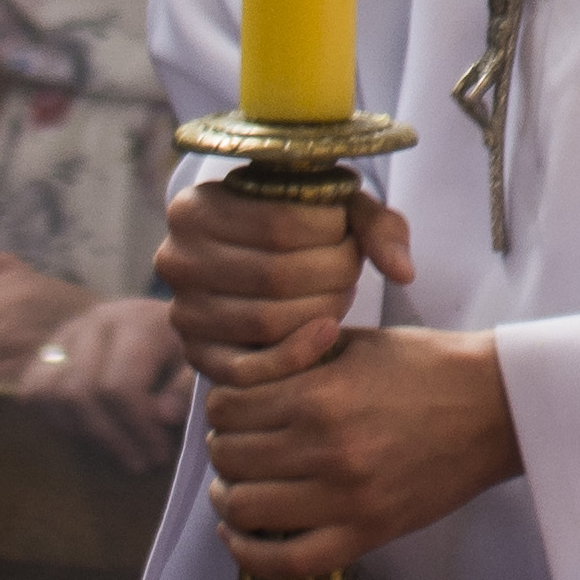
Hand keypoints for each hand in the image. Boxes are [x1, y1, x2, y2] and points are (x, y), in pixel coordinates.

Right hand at [20, 293, 191, 474]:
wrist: (163, 322)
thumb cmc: (186, 350)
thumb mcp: (200, 365)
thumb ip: (187, 389)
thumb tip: (163, 416)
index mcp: (139, 320)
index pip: (120, 385)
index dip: (137, 428)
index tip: (159, 455)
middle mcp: (97, 320)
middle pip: (81, 392)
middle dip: (112, 438)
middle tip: (141, 463)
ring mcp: (69, 332)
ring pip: (50, 392)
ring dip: (81, 432)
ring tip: (116, 450)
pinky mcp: (49, 347)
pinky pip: (33, 389)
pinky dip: (53, 418)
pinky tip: (87, 434)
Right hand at [160, 176, 410, 391]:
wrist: (260, 259)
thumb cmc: (299, 224)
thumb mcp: (336, 207)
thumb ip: (377, 227)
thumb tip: (404, 273)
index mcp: (195, 208)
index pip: (279, 223)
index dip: (330, 233)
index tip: (348, 234)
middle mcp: (175, 259)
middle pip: (274, 275)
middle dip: (332, 275)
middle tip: (352, 270)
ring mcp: (182, 312)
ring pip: (265, 322)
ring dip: (320, 311)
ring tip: (340, 294)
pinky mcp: (197, 355)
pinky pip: (247, 371)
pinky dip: (295, 356)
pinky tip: (327, 333)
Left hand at [205, 323, 519, 576]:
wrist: (496, 408)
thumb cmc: (432, 367)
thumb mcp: (361, 343)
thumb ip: (300, 356)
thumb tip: (246, 377)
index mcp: (321, 393)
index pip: (229, 408)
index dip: (221, 406)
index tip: (233, 408)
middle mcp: (326, 448)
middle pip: (230, 457)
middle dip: (224, 447)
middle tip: (236, 443)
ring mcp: (345, 498)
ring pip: (246, 508)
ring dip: (229, 496)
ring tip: (236, 485)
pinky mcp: (365, 534)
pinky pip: (287, 562)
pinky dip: (250, 554)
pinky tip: (240, 533)